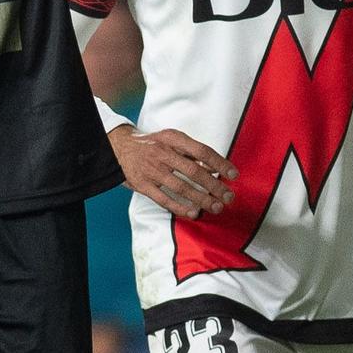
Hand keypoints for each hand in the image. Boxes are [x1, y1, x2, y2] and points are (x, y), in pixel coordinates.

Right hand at [109, 125, 235, 218]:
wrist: (119, 147)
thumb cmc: (152, 144)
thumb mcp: (171, 139)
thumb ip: (191, 152)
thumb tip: (215, 167)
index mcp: (173, 139)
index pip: (201, 150)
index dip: (219, 163)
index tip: (233, 175)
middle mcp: (163, 153)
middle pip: (194, 171)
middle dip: (214, 186)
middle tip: (229, 197)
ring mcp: (152, 170)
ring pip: (181, 187)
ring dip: (201, 199)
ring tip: (216, 207)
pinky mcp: (142, 184)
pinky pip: (164, 199)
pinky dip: (180, 207)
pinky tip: (194, 213)